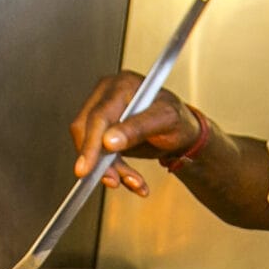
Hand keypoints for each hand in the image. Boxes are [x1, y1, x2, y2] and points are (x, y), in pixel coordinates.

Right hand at [68, 71, 200, 196]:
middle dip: (100, 162)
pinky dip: (115, 172)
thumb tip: (108, 141)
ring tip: (135, 182)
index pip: (98, 116)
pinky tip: (132, 182)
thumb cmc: (178, 120)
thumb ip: (138, 128)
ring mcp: (104, 114)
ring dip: (111, 170)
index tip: (87, 168)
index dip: (90, 144)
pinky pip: (99, 155)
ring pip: (91, 147)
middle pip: (87, 131)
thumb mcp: (166, 121)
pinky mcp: (103, 132)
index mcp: (121, 86)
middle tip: (115, 181)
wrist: (182, 132)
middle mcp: (107, 96)